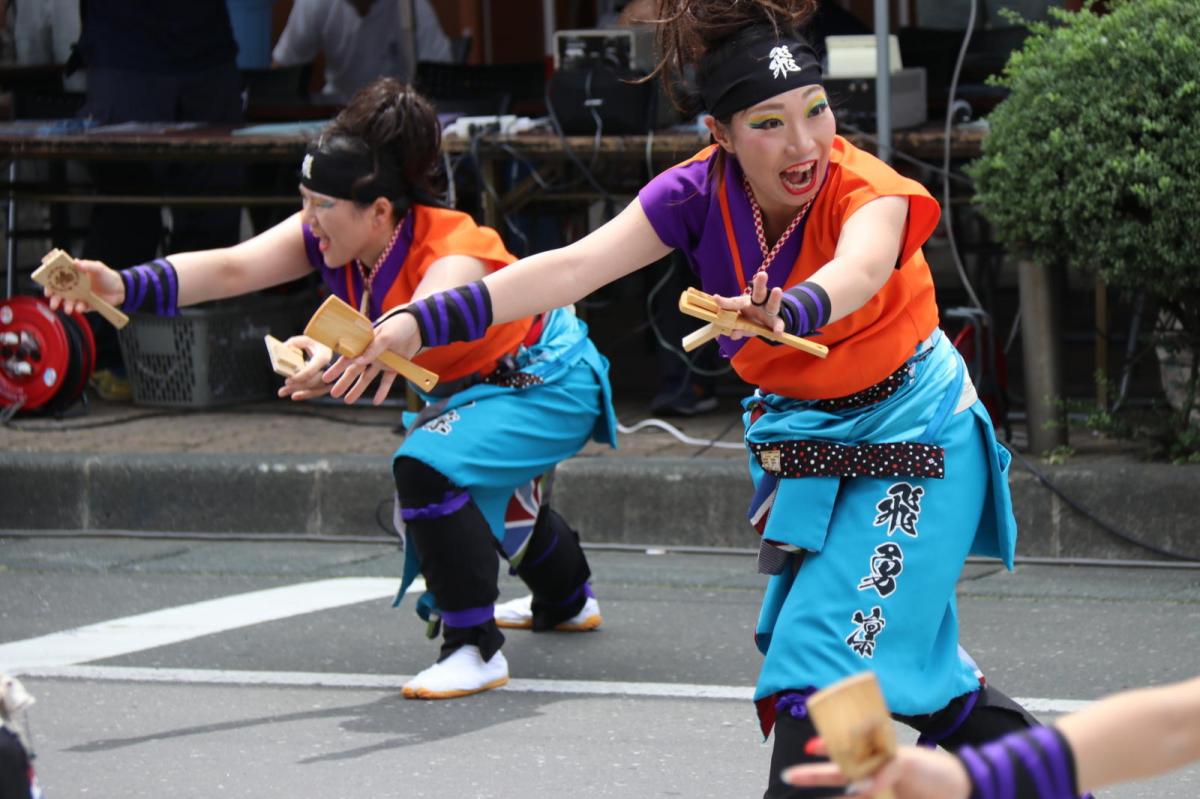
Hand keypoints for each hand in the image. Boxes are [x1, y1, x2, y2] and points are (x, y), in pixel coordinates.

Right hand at [44, 258, 123, 314]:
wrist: (121, 290)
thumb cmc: (108, 276)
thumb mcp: (99, 268)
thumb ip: (88, 265)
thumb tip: (75, 262)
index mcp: (74, 274)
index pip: (57, 276)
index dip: (50, 280)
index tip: (47, 286)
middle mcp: (73, 285)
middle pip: (59, 291)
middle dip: (54, 297)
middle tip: (52, 301)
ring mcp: (79, 295)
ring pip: (67, 301)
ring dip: (65, 305)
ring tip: (68, 309)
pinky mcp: (85, 304)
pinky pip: (79, 307)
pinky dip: (78, 308)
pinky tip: (80, 307)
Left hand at [277, 335, 332, 400]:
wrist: (336, 346)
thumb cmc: (320, 341)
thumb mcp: (307, 337)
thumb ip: (294, 343)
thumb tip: (282, 350)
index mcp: (324, 357)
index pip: (311, 370)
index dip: (300, 377)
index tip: (288, 380)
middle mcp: (330, 369)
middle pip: (312, 382)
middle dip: (296, 387)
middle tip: (282, 390)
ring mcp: (331, 377)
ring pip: (315, 389)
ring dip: (299, 392)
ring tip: (283, 392)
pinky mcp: (329, 383)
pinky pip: (318, 391)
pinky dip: (306, 394)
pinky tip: (295, 395)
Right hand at [322, 310, 420, 405]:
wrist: (420, 327)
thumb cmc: (399, 325)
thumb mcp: (385, 335)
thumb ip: (372, 348)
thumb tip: (357, 361)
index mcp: (365, 343)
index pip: (349, 356)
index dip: (338, 367)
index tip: (327, 377)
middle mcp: (371, 354)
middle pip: (355, 370)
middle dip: (344, 382)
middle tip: (333, 394)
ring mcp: (382, 362)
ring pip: (367, 378)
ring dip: (358, 389)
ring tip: (348, 401)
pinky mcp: (394, 367)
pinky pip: (386, 381)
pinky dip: (382, 391)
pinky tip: (376, 402)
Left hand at [711, 271, 785, 338]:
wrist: (762, 324)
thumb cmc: (746, 320)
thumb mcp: (739, 324)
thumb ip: (735, 328)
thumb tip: (732, 334)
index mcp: (744, 302)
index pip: (734, 302)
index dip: (724, 302)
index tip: (715, 298)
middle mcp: (758, 303)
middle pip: (759, 292)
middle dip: (760, 283)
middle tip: (762, 274)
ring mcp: (768, 311)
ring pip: (772, 304)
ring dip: (775, 297)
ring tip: (778, 290)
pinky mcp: (776, 321)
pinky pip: (778, 324)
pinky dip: (778, 328)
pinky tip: (778, 333)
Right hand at [781, 739, 970, 798]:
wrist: (963, 794)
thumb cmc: (937, 772)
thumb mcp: (910, 762)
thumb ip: (886, 769)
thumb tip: (861, 785)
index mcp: (879, 756)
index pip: (847, 750)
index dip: (828, 746)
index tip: (810, 747)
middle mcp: (874, 775)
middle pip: (839, 775)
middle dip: (814, 775)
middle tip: (789, 775)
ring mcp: (880, 793)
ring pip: (849, 796)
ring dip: (832, 797)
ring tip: (806, 796)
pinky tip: (844, 798)